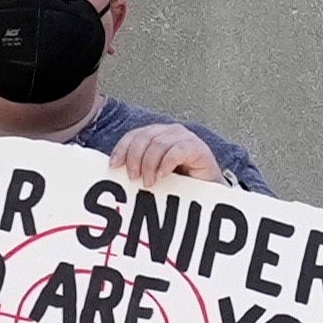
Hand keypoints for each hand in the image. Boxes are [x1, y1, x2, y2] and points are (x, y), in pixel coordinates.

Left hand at [110, 126, 224, 187]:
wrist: (208, 191)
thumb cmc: (180, 182)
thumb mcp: (153, 173)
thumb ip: (138, 167)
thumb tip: (114, 170)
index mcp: (157, 134)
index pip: (134, 135)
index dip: (121, 149)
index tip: (113, 166)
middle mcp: (170, 131)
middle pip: (143, 138)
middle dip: (134, 159)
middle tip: (133, 178)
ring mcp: (185, 137)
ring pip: (158, 144)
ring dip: (149, 165)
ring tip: (149, 182)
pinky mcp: (197, 147)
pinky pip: (176, 151)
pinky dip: (166, 164)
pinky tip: (162, 176)